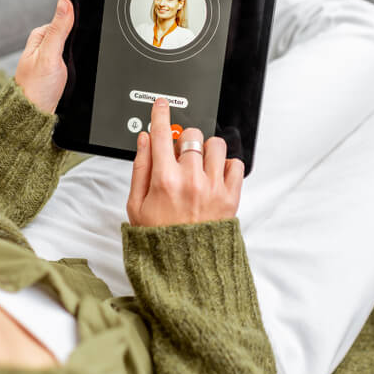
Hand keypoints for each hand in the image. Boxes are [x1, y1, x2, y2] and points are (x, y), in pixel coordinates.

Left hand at [14, 0, 72, 112]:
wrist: (34, 115)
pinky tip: (71, 76)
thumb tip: (65, 3)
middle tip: (68, 62)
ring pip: (72, 50)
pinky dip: (75, 66)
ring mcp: (50, 58)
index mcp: (39, 36)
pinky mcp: (56, 70)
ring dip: (76, 58)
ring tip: (67, 71)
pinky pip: (71, 61)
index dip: (75, 29)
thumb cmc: (36, 88)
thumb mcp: (50, 54)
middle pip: (70, 36)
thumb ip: (59, 29)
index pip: (64, 21)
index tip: (73, 43)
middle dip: (75, 45)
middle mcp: (43, 45)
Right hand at [127, 98, 243, 226]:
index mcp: (165, 179)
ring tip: (199, 166)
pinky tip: (214, 176)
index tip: (162, 105)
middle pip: (192, 135)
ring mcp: (213, 187)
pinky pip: (235, 164)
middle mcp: (191, 179)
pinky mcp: (231, 197)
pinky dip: (226, 165)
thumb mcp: (137, 204)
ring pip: (216, 145)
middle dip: (185, 140)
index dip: (161, 114)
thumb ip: (141, 168)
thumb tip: (146, 140)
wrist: (185, 268)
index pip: (164, 134)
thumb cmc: (159, 238)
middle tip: (180, 155)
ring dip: (206, 150)